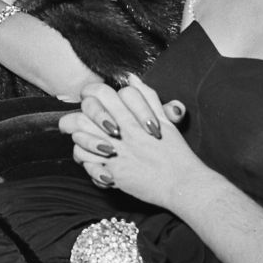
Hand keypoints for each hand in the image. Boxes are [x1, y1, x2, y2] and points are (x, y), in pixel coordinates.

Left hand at [59, 73, 200, 206]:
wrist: (182, 184)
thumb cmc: (175, 153)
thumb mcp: (165, 120)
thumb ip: (147, 97)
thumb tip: (131, 78)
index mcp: (132, 115)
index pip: (103, 91)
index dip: (94, 93)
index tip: (95, 102)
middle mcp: (122, 130)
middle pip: (87, 108)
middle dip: (82, 111)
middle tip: (84, 120)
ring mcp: (115, 150)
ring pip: (80, 133)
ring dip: (80, 136)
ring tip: (87, 141)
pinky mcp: (112, 171)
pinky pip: (85, 159)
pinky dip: (85, 160)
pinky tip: (95, 161)